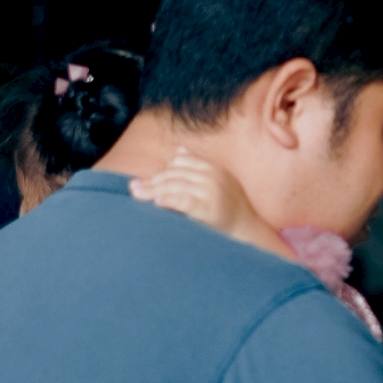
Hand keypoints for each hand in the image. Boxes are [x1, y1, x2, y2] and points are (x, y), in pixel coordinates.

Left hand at [129, 149, 283, 253]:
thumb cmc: (231, 210)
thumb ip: (198, 167)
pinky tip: (156, 203)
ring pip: (175, 186)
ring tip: (138, 195)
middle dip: (153, 181)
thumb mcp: (219, 182)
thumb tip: (178, 150)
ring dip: (154, 191)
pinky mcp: (210, 209)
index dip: (163, 171)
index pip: (182, 162)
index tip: (148, 180)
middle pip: (175, 174)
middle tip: (134, 188)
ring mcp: (213, 192)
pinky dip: (168, 200)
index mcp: (215, 168)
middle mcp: (214, 177)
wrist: (249, 232)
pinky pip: (184, 201)